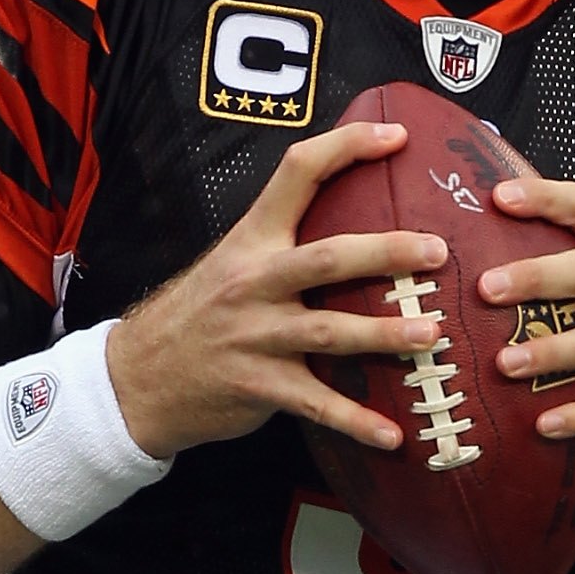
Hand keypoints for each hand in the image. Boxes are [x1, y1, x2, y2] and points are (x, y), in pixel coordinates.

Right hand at [107, 119, 442, 461]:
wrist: (138, 377)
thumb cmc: (201, 315)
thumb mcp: (232, 264)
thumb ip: (284, 245)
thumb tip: (359, 228)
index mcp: (252, 239)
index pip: (299, 173)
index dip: (348, 147)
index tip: (398, 137)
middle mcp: (254, 282)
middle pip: (328, 258)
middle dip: (386, 253)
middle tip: (436, 252)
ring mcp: (256, 336)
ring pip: (330, 331)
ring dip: (384, 334)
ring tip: (432, 335)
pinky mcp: (259, 386)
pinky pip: (317, 404)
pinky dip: (357, 421)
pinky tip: (394, 436)